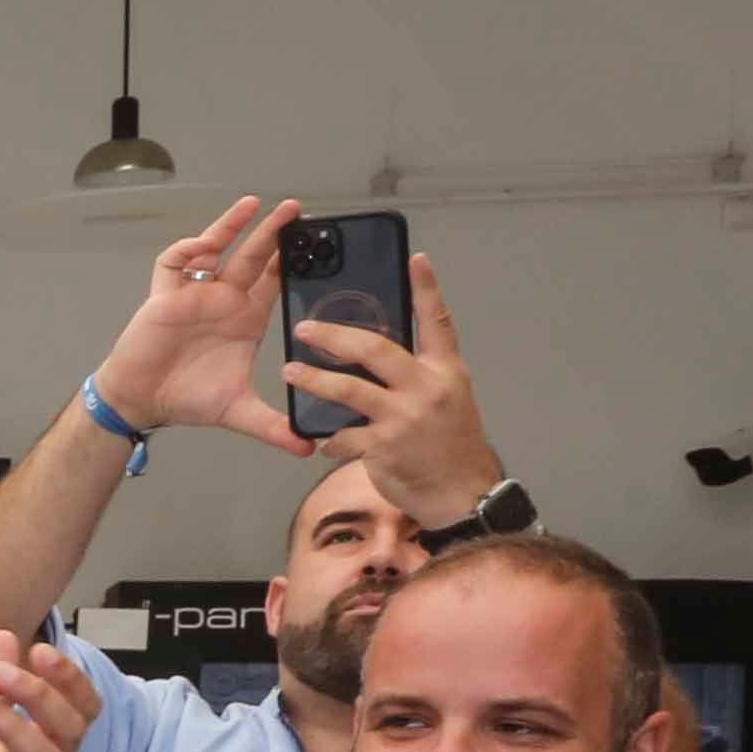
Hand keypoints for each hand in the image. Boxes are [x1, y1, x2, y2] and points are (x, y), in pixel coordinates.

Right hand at [91, 197, 310, 454]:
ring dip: (233, 226)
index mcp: (246, 318)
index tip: (319, 242)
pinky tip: (204, 246)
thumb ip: (273, 427)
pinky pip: (173, 263)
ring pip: (216, 250)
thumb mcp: (238, 413)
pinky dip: (187, 251)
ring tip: (254, 204)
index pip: (275, 280)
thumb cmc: (187, 398)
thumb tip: (309, 449)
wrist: (142, 402)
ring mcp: (194, 293)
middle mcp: (223, 299)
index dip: (293, 261)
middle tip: (297, 209)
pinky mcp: (165, 295)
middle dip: (273, 232)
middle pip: (253, 256)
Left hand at [287, 254, 501, 529]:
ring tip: (290, 371)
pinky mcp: (384, 447)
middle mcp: (426, 388)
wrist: (462, 493)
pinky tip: (321, 441)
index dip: (427, 289)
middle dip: (334, 336)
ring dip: (314, 380)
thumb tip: (380, 356)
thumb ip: (419, 374)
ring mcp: (404, 417)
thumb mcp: (449, 398)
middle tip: (306, 328)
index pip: (438, 321)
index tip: (416, 259)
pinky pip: (342, 437)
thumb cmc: (451, 445)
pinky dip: (328, 439)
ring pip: (348, 389)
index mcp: (445, 370)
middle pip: (374, 349)